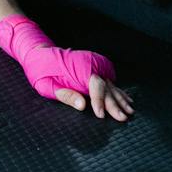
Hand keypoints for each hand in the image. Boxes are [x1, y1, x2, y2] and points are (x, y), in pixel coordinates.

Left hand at [0, 14, 135, 121]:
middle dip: (115, 104)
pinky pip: (110, 81)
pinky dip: (118, 91)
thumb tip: (82, 106)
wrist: (40, 54)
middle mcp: (91, 66)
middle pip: (107, 88)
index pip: (96, 87)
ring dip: (121, 99)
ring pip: (111, 85)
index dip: (100, 102)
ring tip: (130, 111)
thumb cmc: (42, 71)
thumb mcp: (47, 85)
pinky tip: (127, 99)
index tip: (101, 115)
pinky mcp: (96, 68)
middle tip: (124, 118)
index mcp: (80, 70)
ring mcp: (95, 66)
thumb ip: (66, 95)